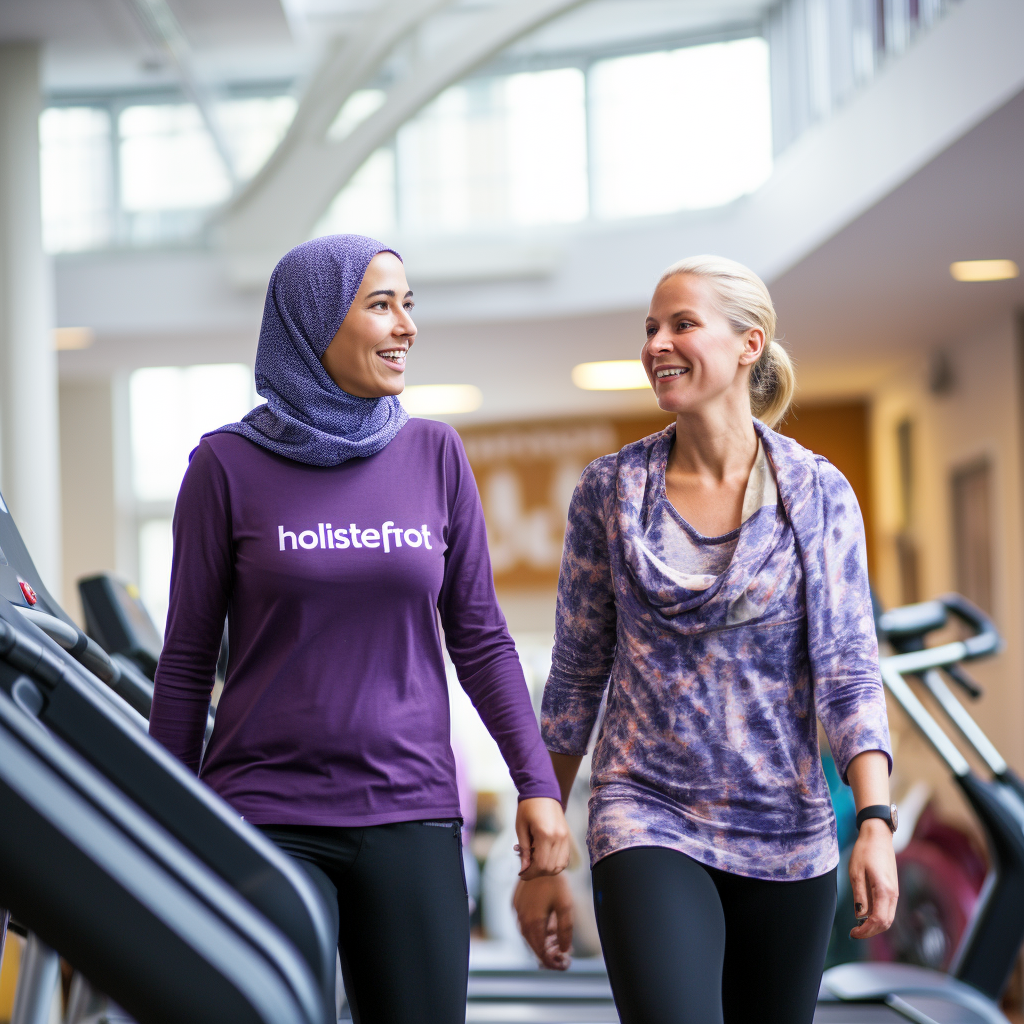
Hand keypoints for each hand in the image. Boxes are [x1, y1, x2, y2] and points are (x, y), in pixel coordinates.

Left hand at [514, 797, 570, 879]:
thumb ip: (524, 850)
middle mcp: (558, 838)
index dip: (530, 873)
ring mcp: (565, 838)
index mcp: (545, 834)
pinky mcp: (568, 837)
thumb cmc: (528, 808)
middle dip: (537, 873)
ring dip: (547, 870)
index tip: (521, 873)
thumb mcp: (521, 828)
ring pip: (560, 866)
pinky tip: (544, 858)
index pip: (540, 864)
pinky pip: (565, 858)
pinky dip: (555, 864)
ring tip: (535, 863)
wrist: (543, 791)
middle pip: (550, 868)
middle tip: (526, 869)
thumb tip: (524, 869)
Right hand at [514, 875, 573, 969]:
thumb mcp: (566, 906)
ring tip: (558, 944)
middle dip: (549, 955)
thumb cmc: (555, 882)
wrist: (540, 858)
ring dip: (542, 944)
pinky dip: (536, 932)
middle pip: (533, 947)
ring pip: (529, 937)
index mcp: (533, 922)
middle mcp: (521, 919)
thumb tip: (565, 950)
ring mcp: (517, 911)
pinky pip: (525, 925)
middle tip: (564, 958)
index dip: (554, 963)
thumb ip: (565, 930)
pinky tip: (548, 929)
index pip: (541, 953)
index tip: (566, 963)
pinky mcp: (516, 904)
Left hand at [849, 818, 898, 938]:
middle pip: (886, 924)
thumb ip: (859, 895)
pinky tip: (865, 915)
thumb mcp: (856, 872)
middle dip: (870, 932)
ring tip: (857, 926)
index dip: (866, 931)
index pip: (878, 920)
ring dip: (875, 926)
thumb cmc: (865, 852)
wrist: (878, 837)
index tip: (852, 933)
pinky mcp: (893, 890)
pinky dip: (878, 918)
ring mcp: (895, 893)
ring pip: (888, 919)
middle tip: (853, 932)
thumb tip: (860, 916)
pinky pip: (888, 910)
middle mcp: (893, 895)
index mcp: (884, 891)